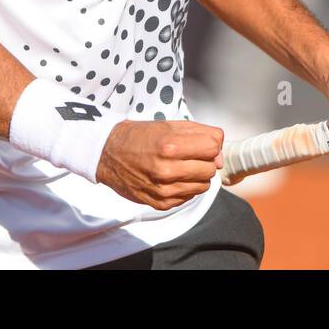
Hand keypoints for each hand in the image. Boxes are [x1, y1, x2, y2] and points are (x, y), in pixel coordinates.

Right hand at [95, 120, 223, 210]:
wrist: (108, 154)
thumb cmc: (140, 137)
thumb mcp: (170, 125)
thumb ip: (200, 134)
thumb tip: (219, 155)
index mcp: (170, 145)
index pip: (212, 148)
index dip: (211, 145)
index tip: (202, 144)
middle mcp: (166, 170)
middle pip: (210, 169)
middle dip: (205, 161)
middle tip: (190, 156)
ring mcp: (163, 190)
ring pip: (203, 186)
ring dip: (197, 176)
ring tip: (181, 167)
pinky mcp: (160, 203)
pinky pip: (188, 197)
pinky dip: (185, 187)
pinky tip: (172, 178)